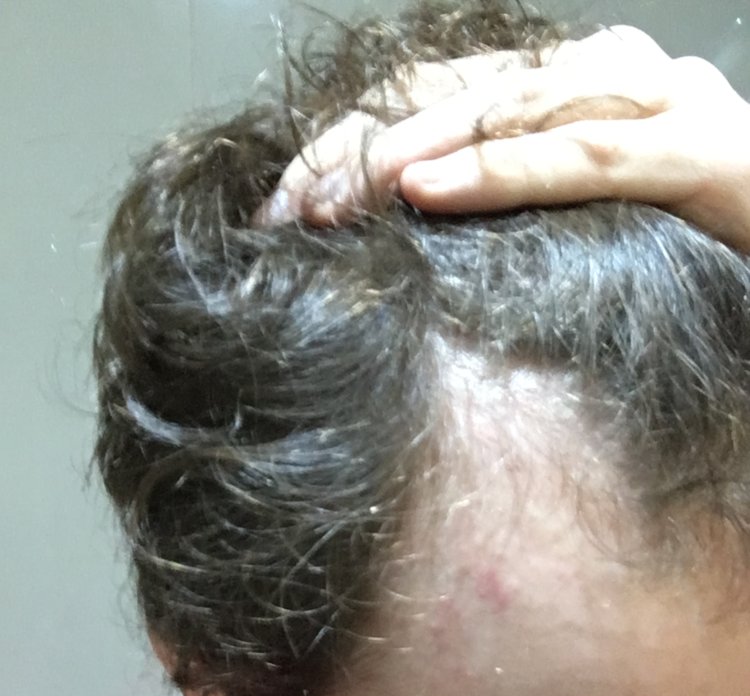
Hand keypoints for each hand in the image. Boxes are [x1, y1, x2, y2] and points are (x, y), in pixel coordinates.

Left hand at [255, 26, 749, 253]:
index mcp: (567, 85)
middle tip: (286, 202)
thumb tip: (410, 232)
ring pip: (507, 109)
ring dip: (411, 153)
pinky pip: (583, 157)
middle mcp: (603, 72)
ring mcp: (652, 100)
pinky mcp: (693, 151)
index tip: (285, 197)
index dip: (352, 139)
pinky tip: (428, 194)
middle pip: (454, 89)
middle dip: (359, 146)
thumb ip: (509, 205)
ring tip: (334, 200)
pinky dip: (502, 172)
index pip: (436, 93)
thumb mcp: (576, 217)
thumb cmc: (687, 235)